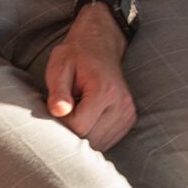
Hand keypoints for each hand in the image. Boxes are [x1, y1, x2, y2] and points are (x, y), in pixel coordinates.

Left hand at [43, 6, 136, 148]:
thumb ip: (58, 90)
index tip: (59, 106)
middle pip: (90, 139)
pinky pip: (107, 140)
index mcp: (104, 90)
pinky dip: (94, 135)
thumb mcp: (60, 66)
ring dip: (84, 134)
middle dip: (73, 131)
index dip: (62, 122)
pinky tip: (88, 117)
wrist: (99, 44)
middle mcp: (121, 104)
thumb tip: (59, 111)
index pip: (79, 126)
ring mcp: (128, 113)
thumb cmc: (75, 56)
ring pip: (99, 143)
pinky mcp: (129, 119)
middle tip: (66, 111)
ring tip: (78, 111)